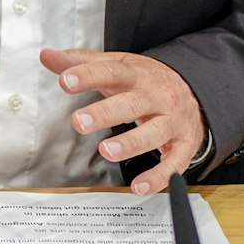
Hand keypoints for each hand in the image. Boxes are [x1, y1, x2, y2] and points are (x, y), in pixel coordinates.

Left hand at [41, 48, 205, 194]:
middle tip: (79, 122)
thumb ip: (83, 63)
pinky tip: (139, 187)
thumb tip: (48, 56)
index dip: (88, 75)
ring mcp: (173, 121)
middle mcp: (157, 97)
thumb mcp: (119, 64)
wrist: (196, 90)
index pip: (112, 72)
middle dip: (105, 113)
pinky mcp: (185, 145)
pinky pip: (174, 163)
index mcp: (138, 74)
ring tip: (106, 151)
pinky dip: (159, 177)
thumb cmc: (147, 80)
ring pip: (154, 133)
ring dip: (131, 144)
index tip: (65, 81)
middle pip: (132, 104)